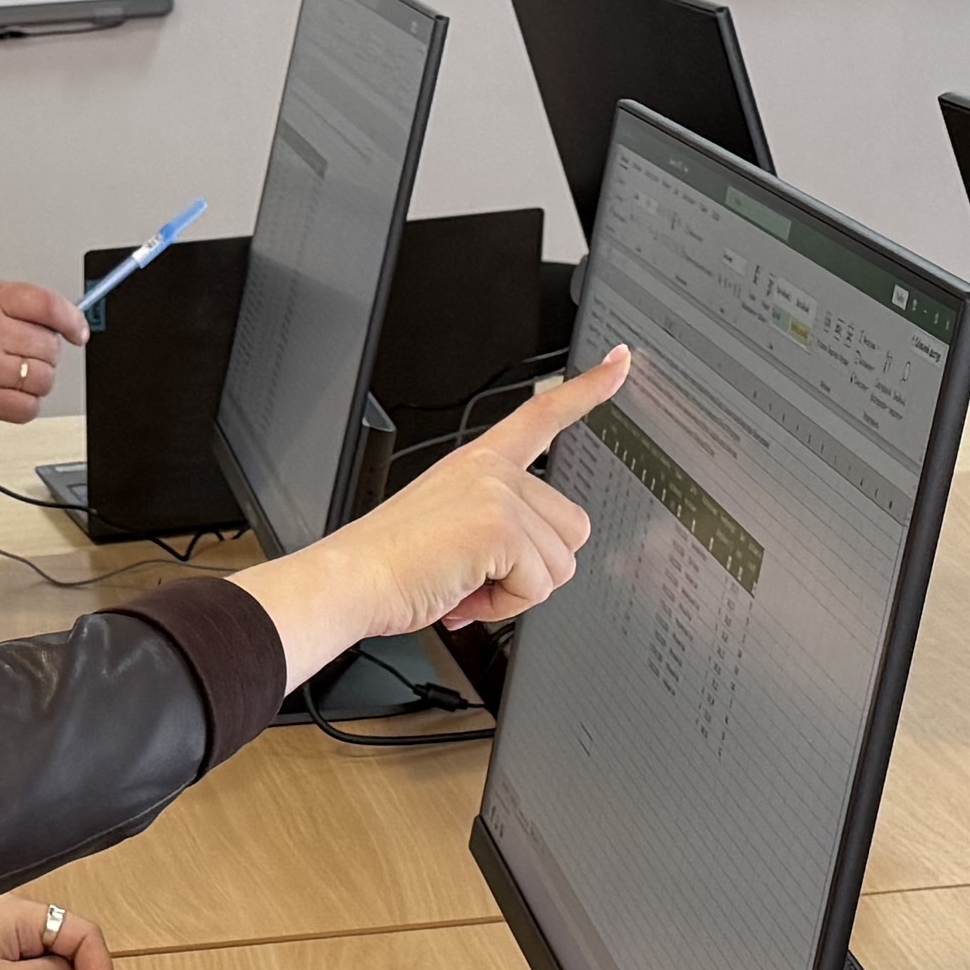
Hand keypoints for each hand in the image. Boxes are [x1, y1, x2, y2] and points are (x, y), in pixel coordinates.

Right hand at [0, 275, 83, 425]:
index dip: (72, 320)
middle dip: (45, 350)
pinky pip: (25, 409)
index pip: (47, 306)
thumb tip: (51, 318)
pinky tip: (12, 394)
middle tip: (28, 350)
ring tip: (17, 373)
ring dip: (38, 378)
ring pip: (41, 379)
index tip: (77, 331)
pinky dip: (26, 404)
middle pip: (48, 346)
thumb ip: (9, 302)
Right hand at [237, 348, 632, 691]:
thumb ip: (497, 530)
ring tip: (466, 585)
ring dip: (517, 591)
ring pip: (560, 562)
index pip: (542, 415)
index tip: (620, 363)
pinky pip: (539, 585)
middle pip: (572, 528)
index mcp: (478, 463)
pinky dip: (505, 606)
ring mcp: (499, 495)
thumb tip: (528, 568)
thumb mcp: (450, 530)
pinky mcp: (501, 527)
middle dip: (533, 569)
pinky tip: (465, 596)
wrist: (350, 581)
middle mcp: (493, 471)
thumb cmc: (387, 565)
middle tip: (479, 576)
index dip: (588, 390)